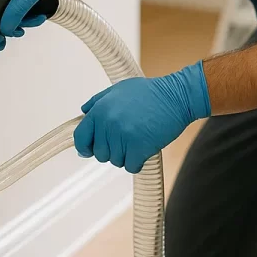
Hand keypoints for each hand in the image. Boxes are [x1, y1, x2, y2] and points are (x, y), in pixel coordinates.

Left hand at [73, 61, 210, 173]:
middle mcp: (108, 124)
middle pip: (100, 154)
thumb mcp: (118, 89)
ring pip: (116, 161)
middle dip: (112, 150)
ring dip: (127, 156)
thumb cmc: (149, 92)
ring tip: (138, 140)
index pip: (80, 137)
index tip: (90, 151)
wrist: (176, 96)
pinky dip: (138, 162)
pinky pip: (131, 167)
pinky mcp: (139, 147)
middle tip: (127, 139)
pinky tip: (144, 149)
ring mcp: (123, 136)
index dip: (85, 147)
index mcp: (100, 110)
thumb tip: (83, 113)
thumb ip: (97, 101)